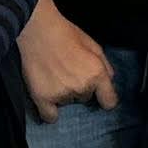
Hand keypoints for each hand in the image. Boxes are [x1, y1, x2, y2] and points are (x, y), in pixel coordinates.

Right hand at [17, 3, 117, 122]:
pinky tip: (49, 102)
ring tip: (55, 76)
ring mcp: (62, 94)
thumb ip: (105, 66)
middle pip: (86, 98)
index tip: (101, 97)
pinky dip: (50, 112)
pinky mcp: (42, 98)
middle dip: (81, 88)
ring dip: (64, 94)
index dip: (106, 99)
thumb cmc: (67, 35)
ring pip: (68, 102)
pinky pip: (50, 117)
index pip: (109, 102)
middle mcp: (82, 87)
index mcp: (97, 74)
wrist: (38, 30)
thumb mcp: (94, 46)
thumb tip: (109, 82)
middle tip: (69, 72)